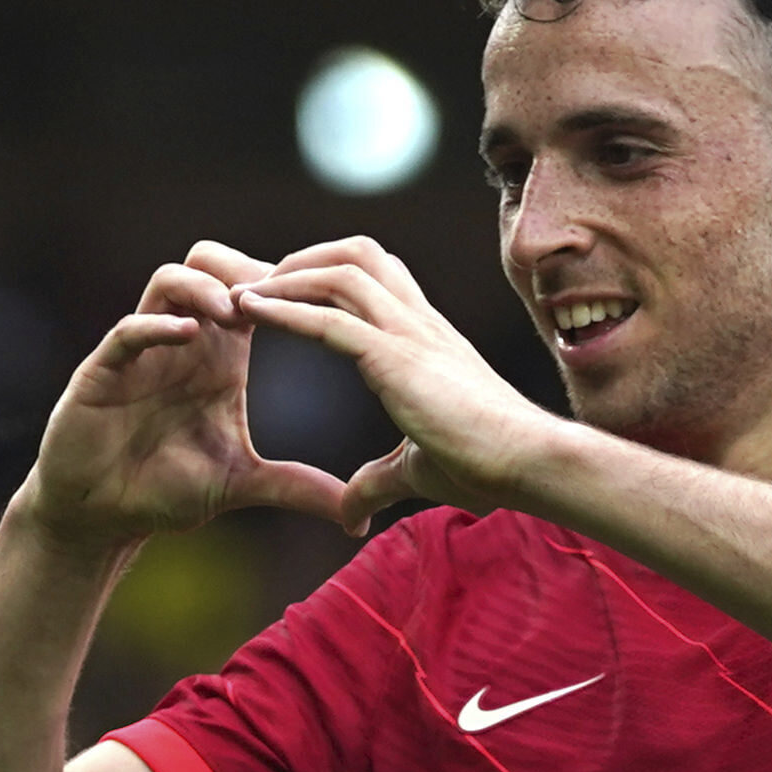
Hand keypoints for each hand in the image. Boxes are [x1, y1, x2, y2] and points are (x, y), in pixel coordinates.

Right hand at [20, 252, 348, 547]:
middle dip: (246, 271)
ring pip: (170, 280)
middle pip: (213, 264)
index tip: (322, 304)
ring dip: (206, 287)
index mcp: (219, 355)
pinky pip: (127, 330)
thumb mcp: (241, 484)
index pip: (255, 293)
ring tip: (236, 312)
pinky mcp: (102, 371)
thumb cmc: (163, 490)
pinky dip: (156, 325)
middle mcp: (182, 340)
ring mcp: (140, 351)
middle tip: (278, 298)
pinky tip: (187, 335)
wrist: (99, 516)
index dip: (287, 289)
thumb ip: (296, 486)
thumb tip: (358, 515)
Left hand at [201, 238, 564, 533]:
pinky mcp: (396, 358)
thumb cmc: (488, 466)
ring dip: (285, 277)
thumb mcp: (417, 472)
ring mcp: (410, 334)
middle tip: (260, 285)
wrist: (528, 462)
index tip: (285, 297)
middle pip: (358, 255)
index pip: (377, 281)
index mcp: (428, 340)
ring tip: (243, 295)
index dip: (330, 278)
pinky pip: (329, 319)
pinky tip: (249, 311)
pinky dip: (283, 309)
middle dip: (304, 259)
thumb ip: (377, 484)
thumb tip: (349, 516)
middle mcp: (419, 324)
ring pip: (340, 272)